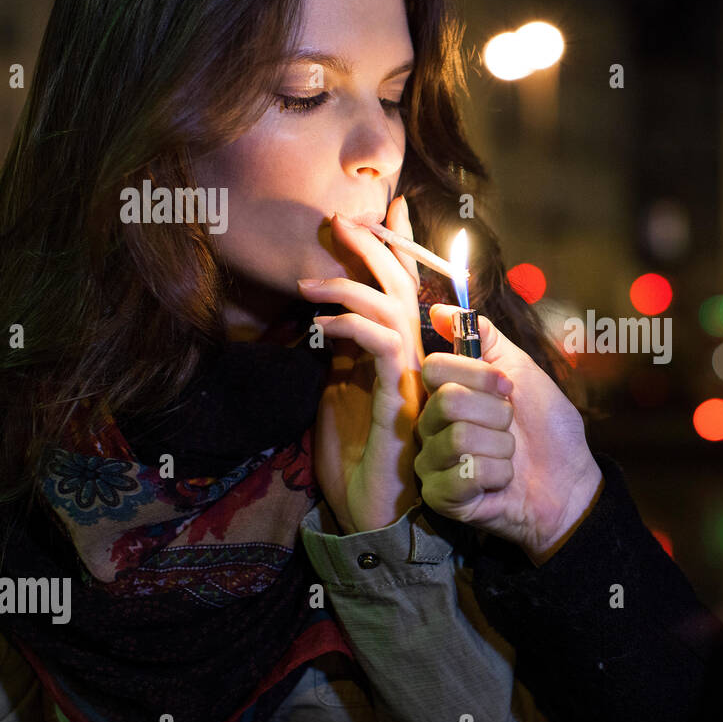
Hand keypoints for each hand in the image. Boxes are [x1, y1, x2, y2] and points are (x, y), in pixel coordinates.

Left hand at [296, 195, 424, 534]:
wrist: (366, 512)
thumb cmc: (354, 455)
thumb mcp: (339, 390)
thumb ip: (344, 352)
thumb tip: (329, 315)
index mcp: (404, 354)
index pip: (406, 288)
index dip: (401, 246)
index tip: (390, 208)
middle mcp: (416, 360)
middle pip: (405, 287)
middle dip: (375, 247)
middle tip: (339, 220)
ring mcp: (412, 379)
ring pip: (395, 310)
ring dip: (349, 286)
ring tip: (306, 284)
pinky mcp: (398, 399)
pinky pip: (383, 346)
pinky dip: (350, 326)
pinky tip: (319, 327)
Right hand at [416, 304, 602, 564]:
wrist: (570, 480)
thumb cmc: (546, 428)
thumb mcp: (520, 370)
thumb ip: (483, 337)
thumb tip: (440, 308)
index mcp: (444, 393)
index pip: (435, 367)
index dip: (479, 375)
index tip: (508, 389)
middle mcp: (430, 426)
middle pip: (447, 402)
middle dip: (496, 413)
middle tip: (510, 427)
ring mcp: (432, 463)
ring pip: (459, 438)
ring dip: (501, 447)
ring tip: (509, 455)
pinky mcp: (441, 497)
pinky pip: (465, 474)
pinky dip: (498, 474)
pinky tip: (502, 481)